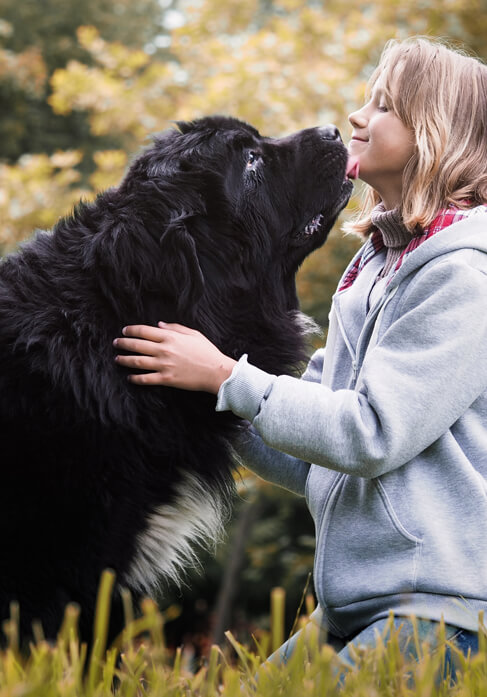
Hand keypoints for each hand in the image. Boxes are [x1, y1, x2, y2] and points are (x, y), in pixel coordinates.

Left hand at [113, 322, 236, 393]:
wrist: (216, 371)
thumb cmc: (207, 352)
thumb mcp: (193, 334)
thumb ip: (175, 328)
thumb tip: (159, 325)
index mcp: (170, 337)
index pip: (144, 331)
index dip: (132, 330)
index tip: (125, 331)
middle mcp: (164, 350)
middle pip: (137, 345)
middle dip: (123, 343)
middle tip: (116, 343)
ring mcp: (164, 365)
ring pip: (137, 362)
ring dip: (124, 360)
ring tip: (117, 359)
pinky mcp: (166, 379)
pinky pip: (146, 379)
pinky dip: (136, 378)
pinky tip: (130, 377)